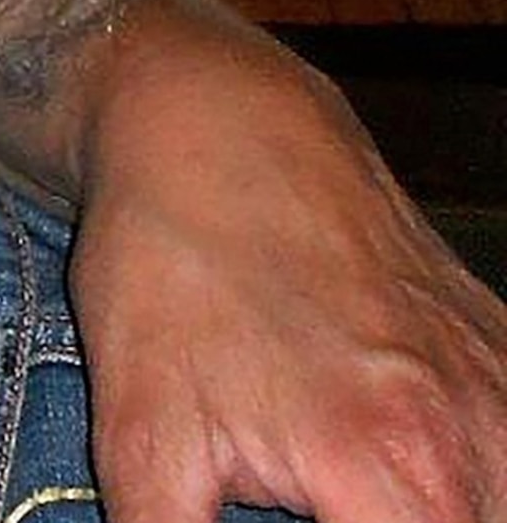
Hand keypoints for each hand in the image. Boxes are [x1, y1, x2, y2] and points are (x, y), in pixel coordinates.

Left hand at [66, 5, 506, 522]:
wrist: (213, 128)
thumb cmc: (172, 271)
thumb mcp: (142, 436)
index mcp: (400, 476)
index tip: (296, 519)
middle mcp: (478, 441)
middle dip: (386, 520)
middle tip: (314, 495)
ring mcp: (504, 392)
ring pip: (499, 499)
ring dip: (437, 505)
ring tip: (350, 479)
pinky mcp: (505, 352)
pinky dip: (475, 475)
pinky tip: (398, 452)